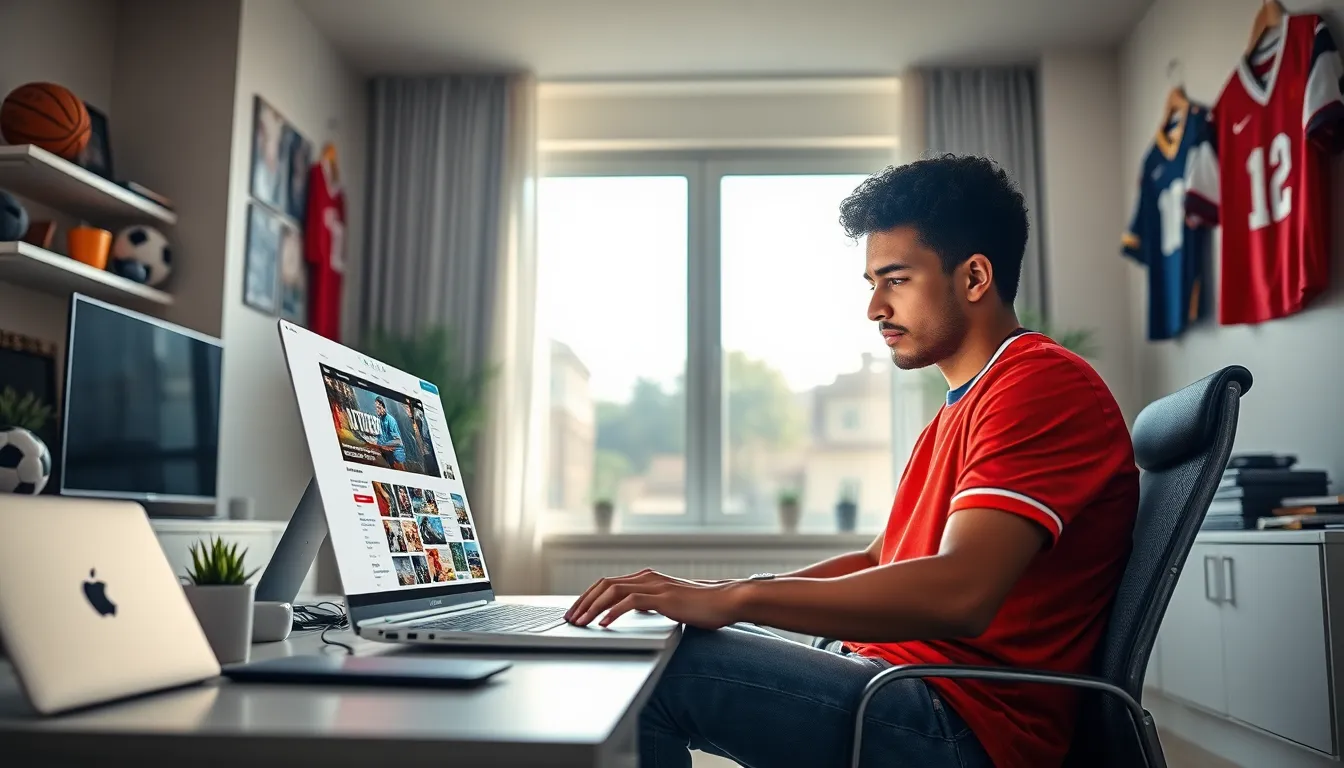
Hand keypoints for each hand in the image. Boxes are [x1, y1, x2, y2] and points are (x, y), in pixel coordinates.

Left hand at [565, 569, 745, 629]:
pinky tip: (604, 623)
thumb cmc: (702, 605)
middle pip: (604, 585)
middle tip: (570, 619)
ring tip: (581, 622)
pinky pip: (631, 601)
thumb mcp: (669, 603)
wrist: (726, 601)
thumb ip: (650, 603)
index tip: (575, 612)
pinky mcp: (663, 597)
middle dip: (583, 602)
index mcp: (646, 578)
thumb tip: (632, 610)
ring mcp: (655, 585)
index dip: (588, 597)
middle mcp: (647, 577)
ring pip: (613, 591)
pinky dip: (614, 612)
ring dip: (593, 607)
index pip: (607, 583)